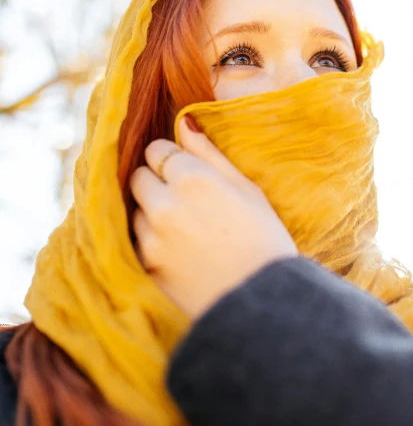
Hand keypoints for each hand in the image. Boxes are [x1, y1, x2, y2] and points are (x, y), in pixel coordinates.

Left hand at [129, 116, 297, 317]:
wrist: (261, 303)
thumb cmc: (265, 240)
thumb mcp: (247, 189)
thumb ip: (210, 153)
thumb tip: (184, 122)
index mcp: (192, 179)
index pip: (157, 150)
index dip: (171, 158)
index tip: (185, 171)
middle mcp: (163, 204)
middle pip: (138, 176)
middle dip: (154, 182)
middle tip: (182, 199)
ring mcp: (150, 238)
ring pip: (135, 210)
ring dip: (150, 213)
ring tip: (184, 231)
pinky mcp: (146, 267)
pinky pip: (137, 243)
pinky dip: (151, 243)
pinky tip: (178, 252)